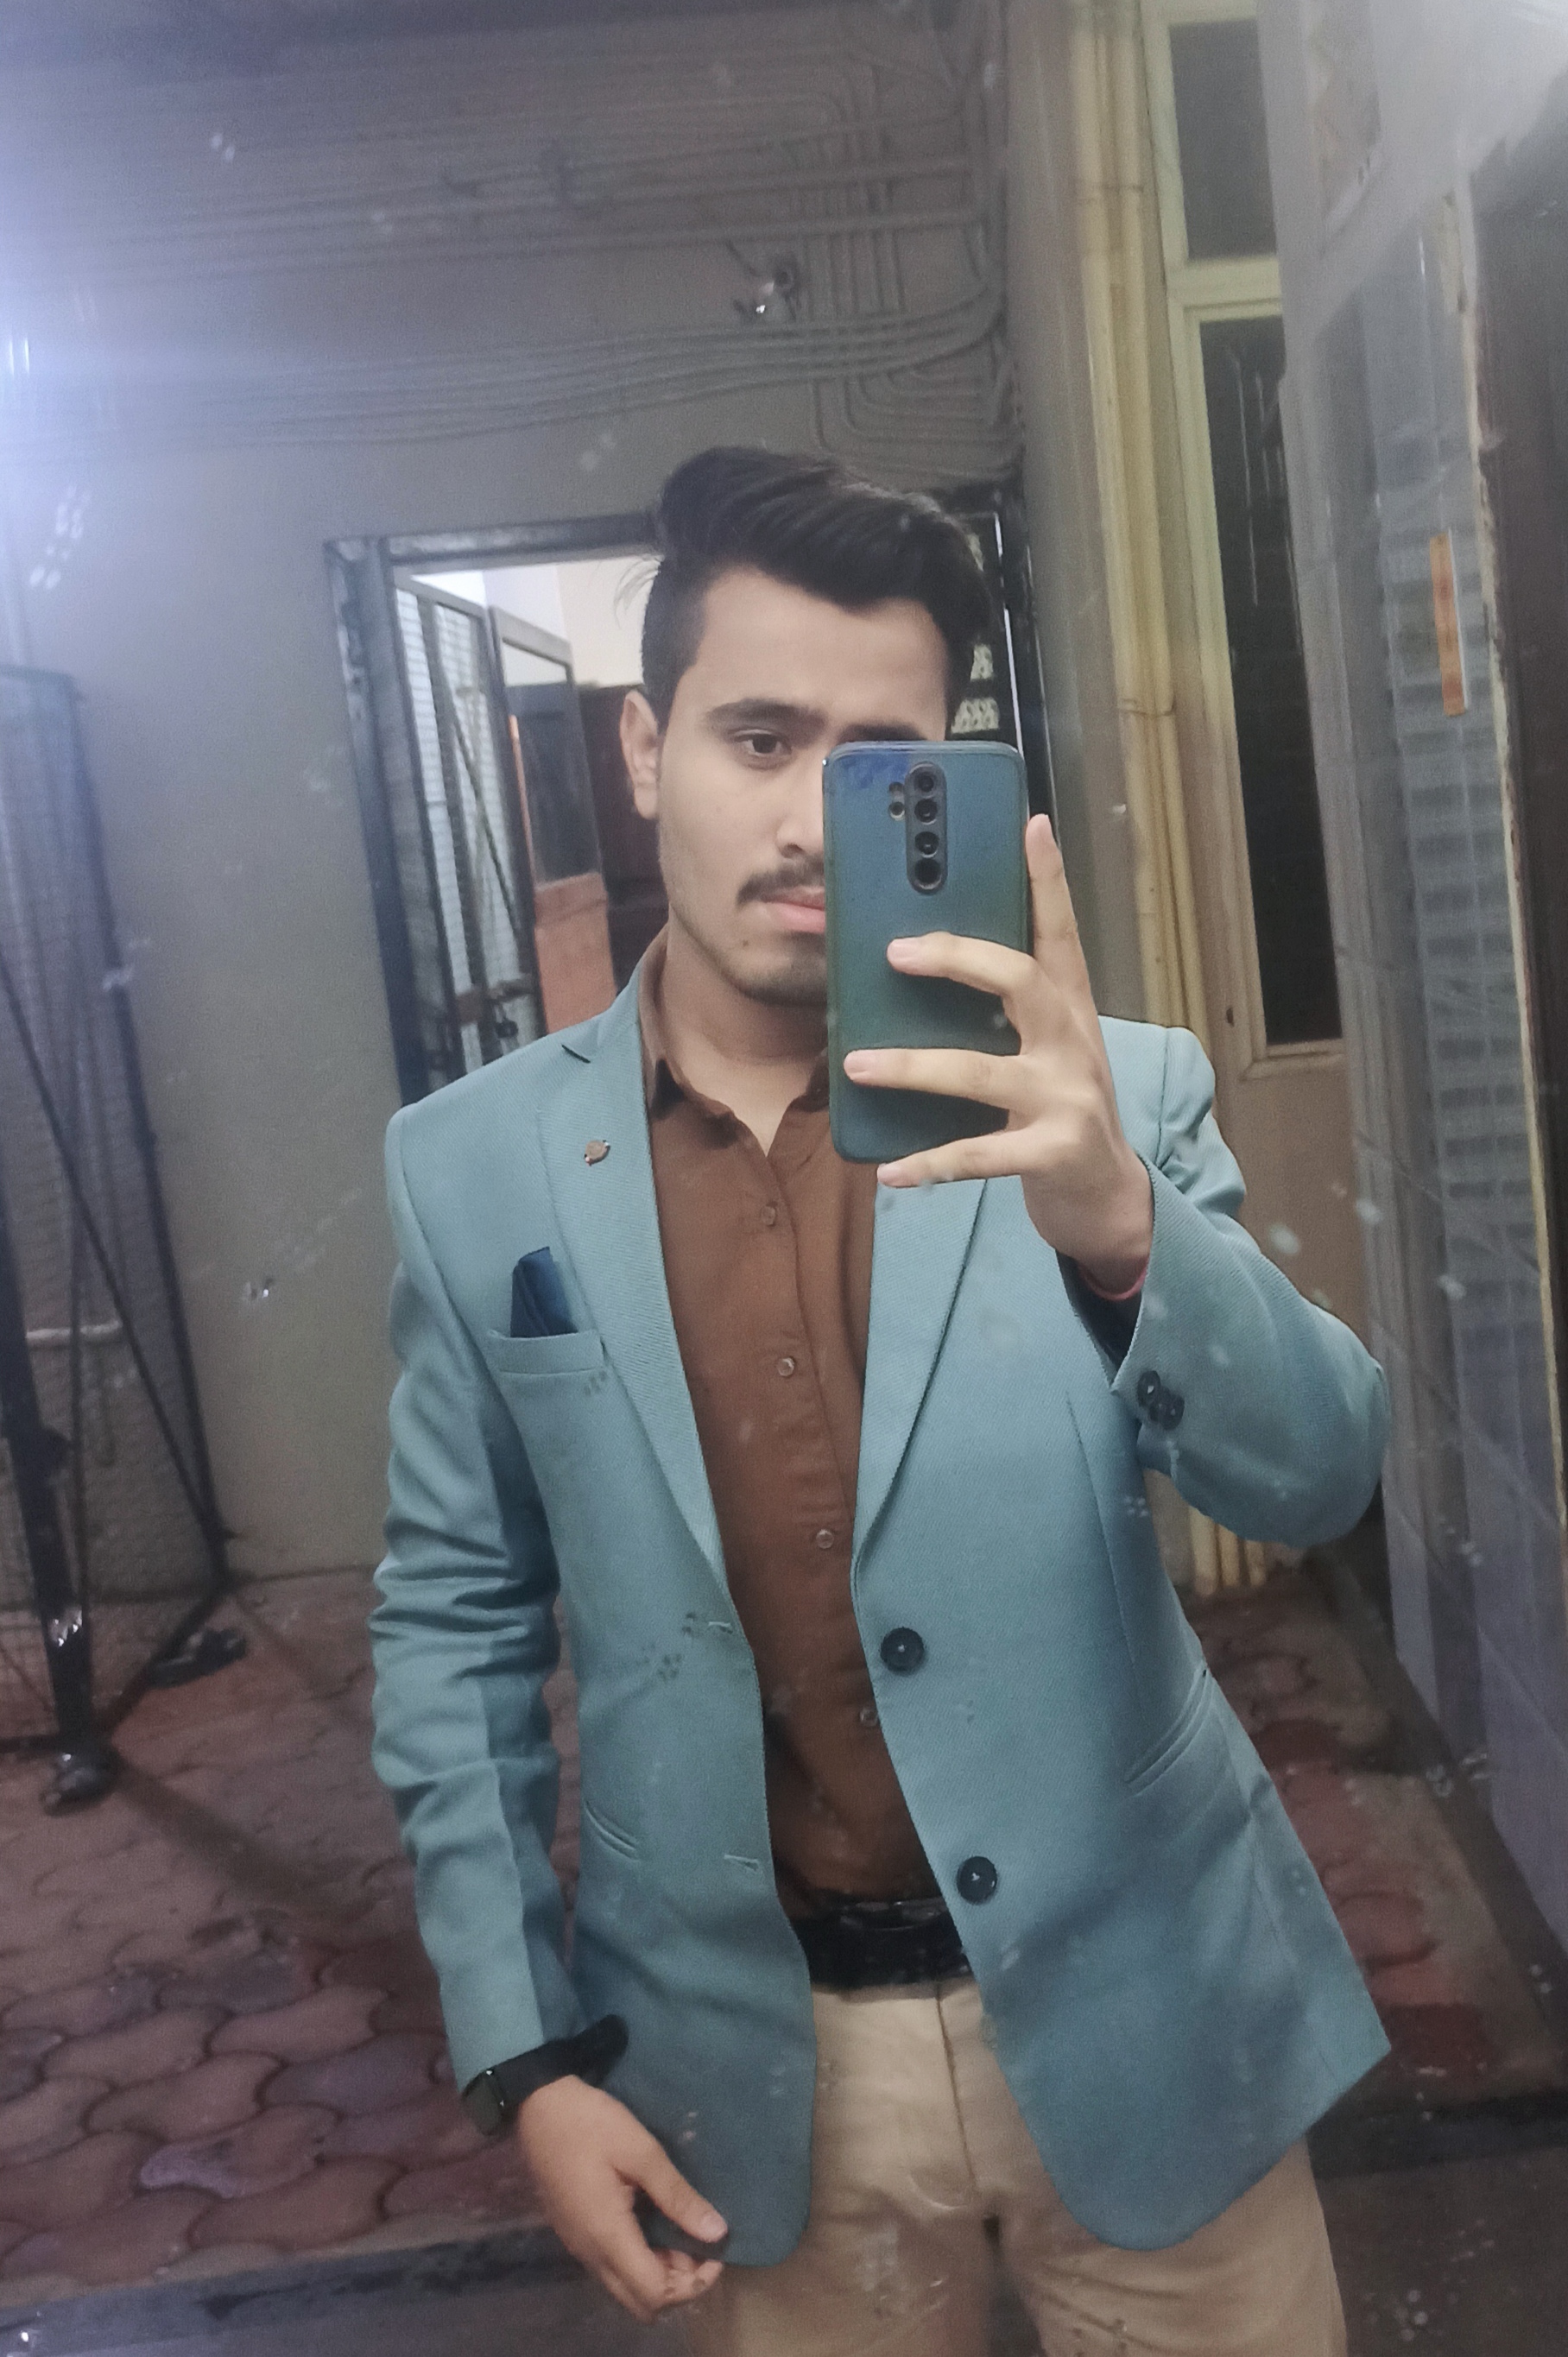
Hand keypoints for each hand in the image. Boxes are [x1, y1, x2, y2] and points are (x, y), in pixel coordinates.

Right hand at [516, 2074, 726, 2323]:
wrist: (540, 2106)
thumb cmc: (592, 2124)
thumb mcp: (642, 2151)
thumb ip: (677, 2196)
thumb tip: (718, 2232)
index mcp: (608, 2237)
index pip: (655, 2295)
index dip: (693, 2283)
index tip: (715, 2250)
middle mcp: (590, 2254)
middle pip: (640, 2303)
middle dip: (678, 2287)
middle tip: (700, 2246)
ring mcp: (578, 2247)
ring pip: (625, 2289)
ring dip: (658, 2275)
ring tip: (682, 2234)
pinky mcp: (574, 2235)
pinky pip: (612, 2270)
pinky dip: (639, 2263)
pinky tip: (655, 2228)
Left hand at [841, 815, 1152, 1291]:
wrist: (1108, 1197)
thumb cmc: (1057, 1110)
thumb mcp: (1042, 1050)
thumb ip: (1001, 1010)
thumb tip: (918, 960)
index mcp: (1070, 1010)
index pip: (1059, 932)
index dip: (1047, 879)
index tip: (1030, 823)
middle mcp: (1074, 1043)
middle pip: (1023, 980)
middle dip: (960, 958)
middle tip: (895, 951)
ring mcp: (1067, 1099)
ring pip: (982, 1072)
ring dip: (913, 1067)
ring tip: (856, 1064)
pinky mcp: (1053, 1153)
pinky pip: (978, 1156)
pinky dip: (929, 1164)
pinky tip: (889, 1170)